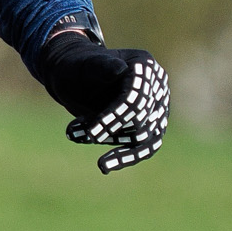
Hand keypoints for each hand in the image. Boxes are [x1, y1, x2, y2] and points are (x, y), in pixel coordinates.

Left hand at [38, 31, 169, 173]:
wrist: (76, 78)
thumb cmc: (80, 67)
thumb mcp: (85, 64)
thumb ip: (101, 66)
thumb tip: (119, 69)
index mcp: (144, 66)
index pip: (137, 97)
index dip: (115, 116)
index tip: (92, 133)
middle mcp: (156, 88)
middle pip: (140, 119)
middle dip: (107, 130)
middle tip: (74, 132)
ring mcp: (156, 109)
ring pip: (142, 137)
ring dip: (109, 142)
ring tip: (79, 140)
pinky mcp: (151, 128)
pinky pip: (144, 148)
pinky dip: (125, 158)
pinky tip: (104, 166)